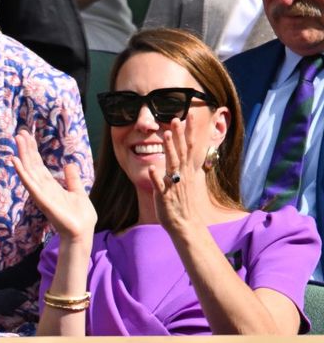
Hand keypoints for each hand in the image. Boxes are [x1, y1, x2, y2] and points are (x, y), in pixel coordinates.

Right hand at [12, 130, 95, 241]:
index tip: (28, 137)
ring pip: (29, 171)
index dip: (33, 151)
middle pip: (32, 165)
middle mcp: (43, 188)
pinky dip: (22, 173)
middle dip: (26, 149)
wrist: (82, 232)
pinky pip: (30, 184)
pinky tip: (16, 162)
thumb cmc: (80, 216)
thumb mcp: (78, 192)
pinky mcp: (42, 200)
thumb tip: (68, 165)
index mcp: (51, 186)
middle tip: (20, 133)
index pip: (39, 165)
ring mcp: (41, 194)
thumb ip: (72, 179)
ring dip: (22, 155)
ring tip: (17, 141)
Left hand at [149, 118, 205, 235]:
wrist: (186, 225)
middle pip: (181, 151)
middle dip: (178, 135)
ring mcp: (174, 185)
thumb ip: (183, 167)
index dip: (188, 133)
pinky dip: (157, 176)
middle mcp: (182, 176)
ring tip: (165, 134)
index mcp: (187, 172)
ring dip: (169, 149)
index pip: (189, 148)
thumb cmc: (183, 203)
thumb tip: (183, 155)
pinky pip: (160, 185)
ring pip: (172, 163)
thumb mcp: (186, 182)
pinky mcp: (165, 196)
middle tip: (175, 119)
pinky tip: (152, 167)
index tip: (187, 117)